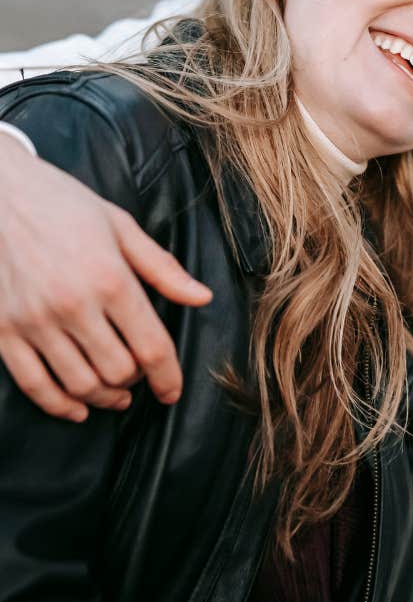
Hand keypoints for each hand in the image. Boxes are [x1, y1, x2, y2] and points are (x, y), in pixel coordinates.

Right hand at [0, 134, 211, 419]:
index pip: (151, 346)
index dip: (169, 377)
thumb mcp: (122, 228)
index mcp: (110, 278)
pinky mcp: (3, 332)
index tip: (172, 390)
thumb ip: (163, 269)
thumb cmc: (66, 206)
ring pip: (80, 385)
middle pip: (119, 372)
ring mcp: (35, 322)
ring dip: (105, 397)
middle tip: (141, 376)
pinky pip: (34, 386)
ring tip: (117, 393)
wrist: (1, 194)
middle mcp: (73, 305)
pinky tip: (78, 407)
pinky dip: (60, 406)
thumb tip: (203, 298)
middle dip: (137, 382)